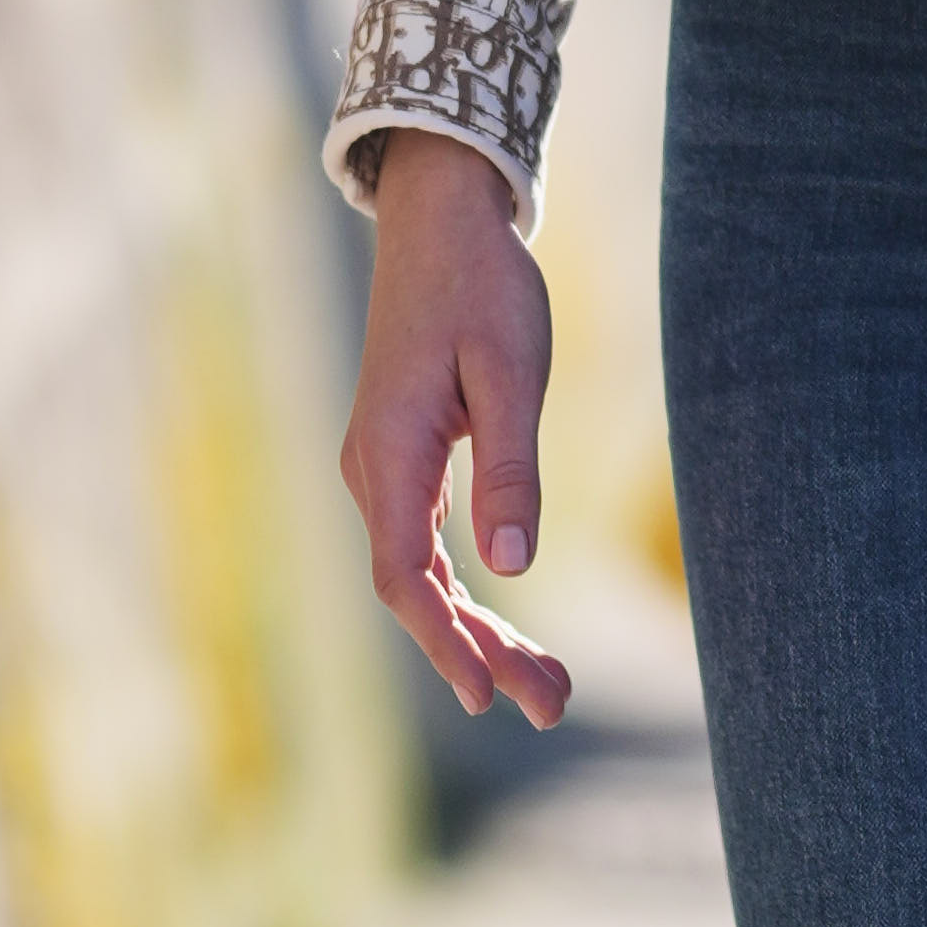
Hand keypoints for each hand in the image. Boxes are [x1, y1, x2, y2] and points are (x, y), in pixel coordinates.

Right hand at [340, 133, 575, 727]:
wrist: (440, 221)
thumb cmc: (481, 286)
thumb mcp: (511, 372)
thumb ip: (510, 468)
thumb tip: (514, 564)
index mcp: (391, 453)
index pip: (406, 576)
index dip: (445, 641)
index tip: (488, 693)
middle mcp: (374, 470)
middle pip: (417, 590)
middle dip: (480, 652)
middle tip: (552, 704)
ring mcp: (384, 468)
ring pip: (424, 574)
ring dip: (479, 630)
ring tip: (547, 684)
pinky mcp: (406, 460)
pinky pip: (427, 546)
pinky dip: (467, 591)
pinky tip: (505, 626)